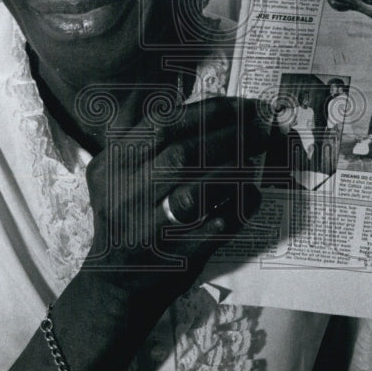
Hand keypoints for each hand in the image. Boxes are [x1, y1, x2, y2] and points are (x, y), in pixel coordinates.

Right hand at [82, 96, 264, 315]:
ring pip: (201, 186)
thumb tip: (165, 88)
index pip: (164, 125)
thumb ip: (130, 128)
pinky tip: (252, 189)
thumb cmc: (121, 215)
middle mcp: (129, 193)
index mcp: (114, 165)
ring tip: (259, 150)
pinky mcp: (179, 254)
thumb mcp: (109, 171)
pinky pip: (220, 223)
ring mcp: (154, 226)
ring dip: (237, 165)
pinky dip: (241, 203)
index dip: (209, 111)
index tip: (242, 104)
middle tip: (263, 123)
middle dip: (230, 133)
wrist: (116, 282)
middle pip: (185, 153)